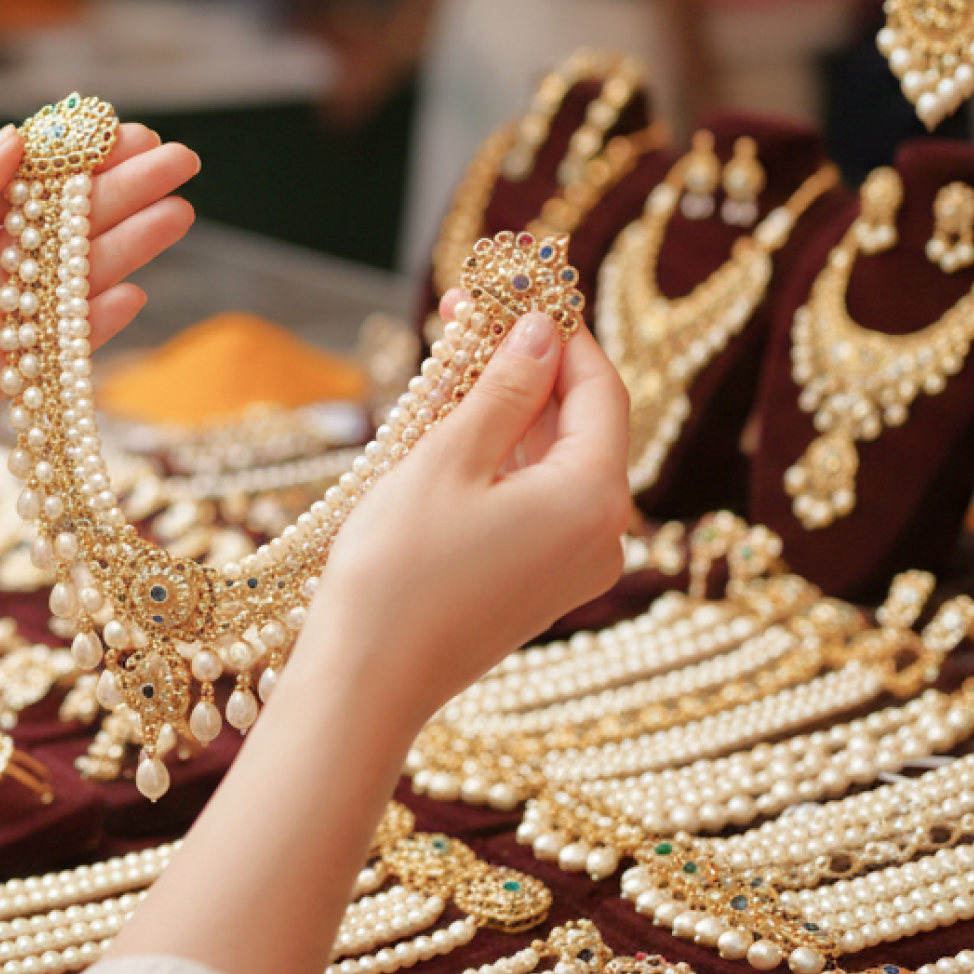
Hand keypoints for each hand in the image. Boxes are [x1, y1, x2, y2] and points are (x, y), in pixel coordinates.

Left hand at [0, 123, 200, 469]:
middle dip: (123, 194)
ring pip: (70, 281)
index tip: (130, 132)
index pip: (30, 181)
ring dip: (124, 249)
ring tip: (174, 215)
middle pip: (64, 226)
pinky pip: (52, 347)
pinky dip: (92, 324)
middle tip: (177, 164)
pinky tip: (131, 291)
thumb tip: (16, 144)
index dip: (81, 158)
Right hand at [302, 291, 632, 719]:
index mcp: (595, 497)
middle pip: (582, 424)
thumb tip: (541, 330)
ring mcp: (576, 567)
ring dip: (511, 411)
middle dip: (528, 367)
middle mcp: (605, 535)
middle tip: (468, 316)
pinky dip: (504, 461)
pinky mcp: (542, 586)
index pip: (600, 387)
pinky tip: (455, 433)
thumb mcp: (449, 459)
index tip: (516, 292)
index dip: (560, 332)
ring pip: (556, 463)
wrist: (369, 682)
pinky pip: (538, 502)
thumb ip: (505, 389)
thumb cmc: (399, 571)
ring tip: (450, 365)